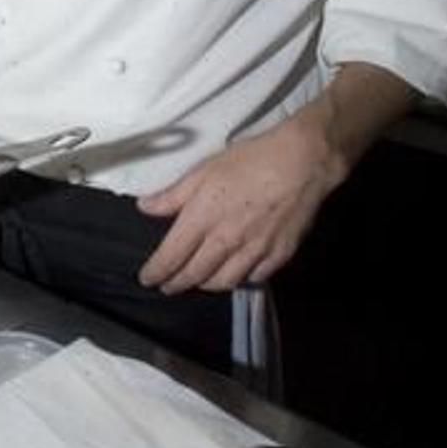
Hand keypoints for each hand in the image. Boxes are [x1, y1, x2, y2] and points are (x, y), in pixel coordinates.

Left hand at [136, 108, 344, 292]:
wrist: (301, 163)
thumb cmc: (248, 160)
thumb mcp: (202, 170)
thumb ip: (172, 194)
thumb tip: (145, 207)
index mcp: (202, 219)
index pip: (171, 256)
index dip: (157, 271)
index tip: (147, 279)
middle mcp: (225, 241)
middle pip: (195, 274)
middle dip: (177, 283)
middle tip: (168, 287)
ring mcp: (254, 251)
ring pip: (224, 281)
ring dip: (207, 284)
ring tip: (198, 281)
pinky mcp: (279, 254)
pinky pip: (254, 277)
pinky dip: (240, 279)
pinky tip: (236, 273)